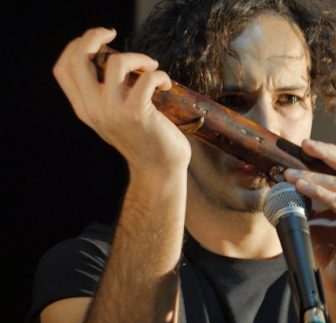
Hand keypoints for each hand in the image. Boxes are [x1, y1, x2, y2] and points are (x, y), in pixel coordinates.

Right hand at [52, 27, 190, 175]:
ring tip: (151, 67)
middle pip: (78, 59)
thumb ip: (104, 94)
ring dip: (138, 57)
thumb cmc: (143, 139)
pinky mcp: (137, 113)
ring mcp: (114, 111)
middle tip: (113, 33)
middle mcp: (93, 109)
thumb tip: (108, 59)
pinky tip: (165, 85)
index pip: (63, 69)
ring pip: (116, 62)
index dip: (75, 46)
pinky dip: (160, 74)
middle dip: (94, 36)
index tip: (97, 40)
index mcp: (84, 108)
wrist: (159, 169)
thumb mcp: (113, 117)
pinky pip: (147, 78)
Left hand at [284, 139, 335, 295]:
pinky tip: (302, 187)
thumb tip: (288, 179)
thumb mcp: (318, 219)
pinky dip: (319, 192)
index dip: (329, 152)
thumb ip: (311, 199)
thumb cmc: (330, 253)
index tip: (306, 145)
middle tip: (304, 145)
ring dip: (314, 176)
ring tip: (291, 173)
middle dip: (326, 153)